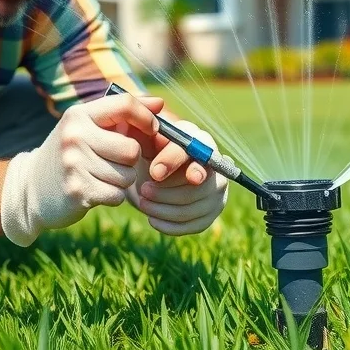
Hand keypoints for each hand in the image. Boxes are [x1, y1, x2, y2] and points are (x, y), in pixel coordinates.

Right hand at [0, 93, 161, 246]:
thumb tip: (160, 104)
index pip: (124, 104)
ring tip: (100, 177)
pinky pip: (117, 195)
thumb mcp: (88, 128)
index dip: (146, 118)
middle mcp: (74, 136)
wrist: (31, 188)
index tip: (152, 130)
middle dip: (131, 160)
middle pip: (132, 149)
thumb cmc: (70, 154)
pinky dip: (112, 197)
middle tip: (114, 162)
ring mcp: (73, 164)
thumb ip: (122, 115)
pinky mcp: (77, 191)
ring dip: (121, 181)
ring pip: (127, 175)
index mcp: (79, 115)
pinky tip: (95, 191)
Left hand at [129, 120, 228, 235]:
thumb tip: (132, 123)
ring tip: (143, 204)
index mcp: (200, 140)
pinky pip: (195, 225)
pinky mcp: (212, 212)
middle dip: (166, 192)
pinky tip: (152, 219)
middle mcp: (215, 165)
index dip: (173, 162)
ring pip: (194, 207)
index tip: (153, 173)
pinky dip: (171, 226)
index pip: (194, 151)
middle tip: (142, 192)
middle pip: (198, 185)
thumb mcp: (145, 136)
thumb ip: (140, 129)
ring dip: (164, 209)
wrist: (159, 171)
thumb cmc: (152, 149)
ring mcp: (217, 191)